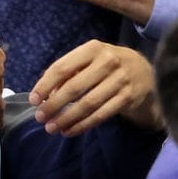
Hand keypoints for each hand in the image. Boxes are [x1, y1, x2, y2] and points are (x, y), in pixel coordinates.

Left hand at [29, 40, 161, 135]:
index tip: (33, 100)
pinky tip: (69, 130)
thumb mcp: (88, 59)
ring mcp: (120, 80)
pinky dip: (83, 125)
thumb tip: (45, 96)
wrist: (144, 71)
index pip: (62, 68)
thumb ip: (67, 73)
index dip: (45, 85)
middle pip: (74, 88)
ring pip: (88, 104)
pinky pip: (101, 114)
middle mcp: (108, 62)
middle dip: (53, 105)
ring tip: (51, 128)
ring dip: (67, 118)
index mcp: (93, 48)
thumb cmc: (106, 65)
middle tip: (39, 117)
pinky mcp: (128, 97)